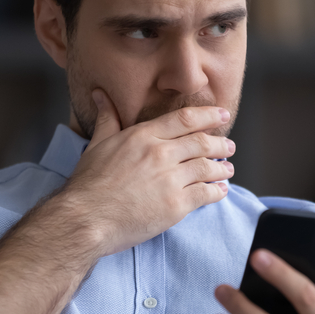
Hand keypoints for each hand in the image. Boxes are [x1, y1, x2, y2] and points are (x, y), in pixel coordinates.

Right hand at [63, 89, 235, 257]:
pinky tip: (220, 190)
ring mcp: (170, 180)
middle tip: (229, 146)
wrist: (85, 219)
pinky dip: (218, 191)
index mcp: (143, 136)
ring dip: (222, 167)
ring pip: (208, 167)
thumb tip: (100, 94)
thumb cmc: (88, 184)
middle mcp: (160, 154)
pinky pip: (206, 193)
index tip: (222, 115)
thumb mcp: (97, 144)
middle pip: (202, 142)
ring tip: (228, 169)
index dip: (208, 116)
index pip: (185, 119)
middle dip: (220, 143)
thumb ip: (107, 119)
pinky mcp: (176, 206)